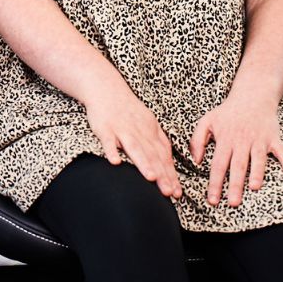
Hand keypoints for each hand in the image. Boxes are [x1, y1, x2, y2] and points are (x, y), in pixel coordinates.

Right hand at [83, 81, 181, 198]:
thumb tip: (169, 162)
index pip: (163, 156)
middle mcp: (139, 132)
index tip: (177, 193)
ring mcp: (122, 129)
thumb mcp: (149, 122)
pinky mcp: (105, 128)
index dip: (171, 174)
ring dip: (143, 163)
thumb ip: (158, 142)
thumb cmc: (128, 109)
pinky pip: (108, 140)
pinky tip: (115, 162)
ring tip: (151, 178)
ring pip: (135, 148)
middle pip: (152, 155)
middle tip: (169, 192)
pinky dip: (112, 150)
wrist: (107, 88)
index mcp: (151, 132)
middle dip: (162, 174)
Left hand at [189, 93, 282, 206]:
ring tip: (254, 189)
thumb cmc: (227, 112)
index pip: (218, 164)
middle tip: (233, 203)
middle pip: (238, 166)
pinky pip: (281, 151)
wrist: (252, 96)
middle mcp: (242, 141)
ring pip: (258, 160)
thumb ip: (197, 140)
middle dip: (235, 185)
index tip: (213, 200)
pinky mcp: (273, 138)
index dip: (215, 183)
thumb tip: (195, 160)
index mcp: (225, 139)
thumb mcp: (206, 121)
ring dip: (257, 174)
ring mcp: (259, 140)